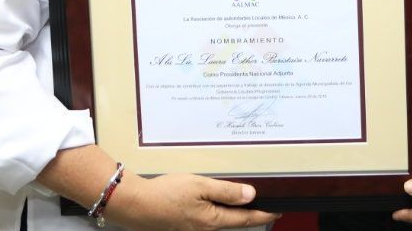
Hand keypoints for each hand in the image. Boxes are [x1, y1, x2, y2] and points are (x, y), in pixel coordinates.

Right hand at [109, 173, 279, 230]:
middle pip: (234, 222)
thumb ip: (226, 191)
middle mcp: (204, 229)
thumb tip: (250, 194)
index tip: (276, 212)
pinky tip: (213, 205)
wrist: (135, 204)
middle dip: (249, 215)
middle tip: (263, 207)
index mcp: (212, 221)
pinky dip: (216, 212)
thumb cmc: (164, 195)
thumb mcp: (200, 186)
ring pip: (220, 221)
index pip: (246, 219)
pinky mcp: (183, 226)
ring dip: (233, 214)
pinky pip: (206, 220)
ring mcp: (193, 229)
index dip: (263, 215)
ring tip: (243, 204)